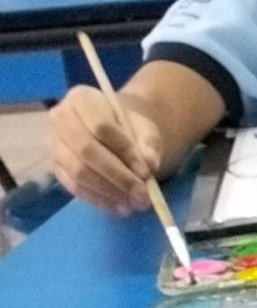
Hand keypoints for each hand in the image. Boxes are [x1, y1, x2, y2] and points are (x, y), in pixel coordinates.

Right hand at [47, 84, 162, 214]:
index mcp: (81, 99)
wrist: (113, 130)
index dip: (125, 151)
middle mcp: (60, 118)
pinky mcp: (56, 167)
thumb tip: (151, 165)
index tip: (147, 172)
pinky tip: (120, 208)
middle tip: (143, 196)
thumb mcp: (145, 128)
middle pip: (86, 150)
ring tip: (135, 204)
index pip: (101, 126)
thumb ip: (149, 143)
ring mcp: (54, 144)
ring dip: (109, 192)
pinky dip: (99, 200)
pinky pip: (75, 187)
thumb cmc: (128, 126)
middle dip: (117, 176)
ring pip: (78, 172)